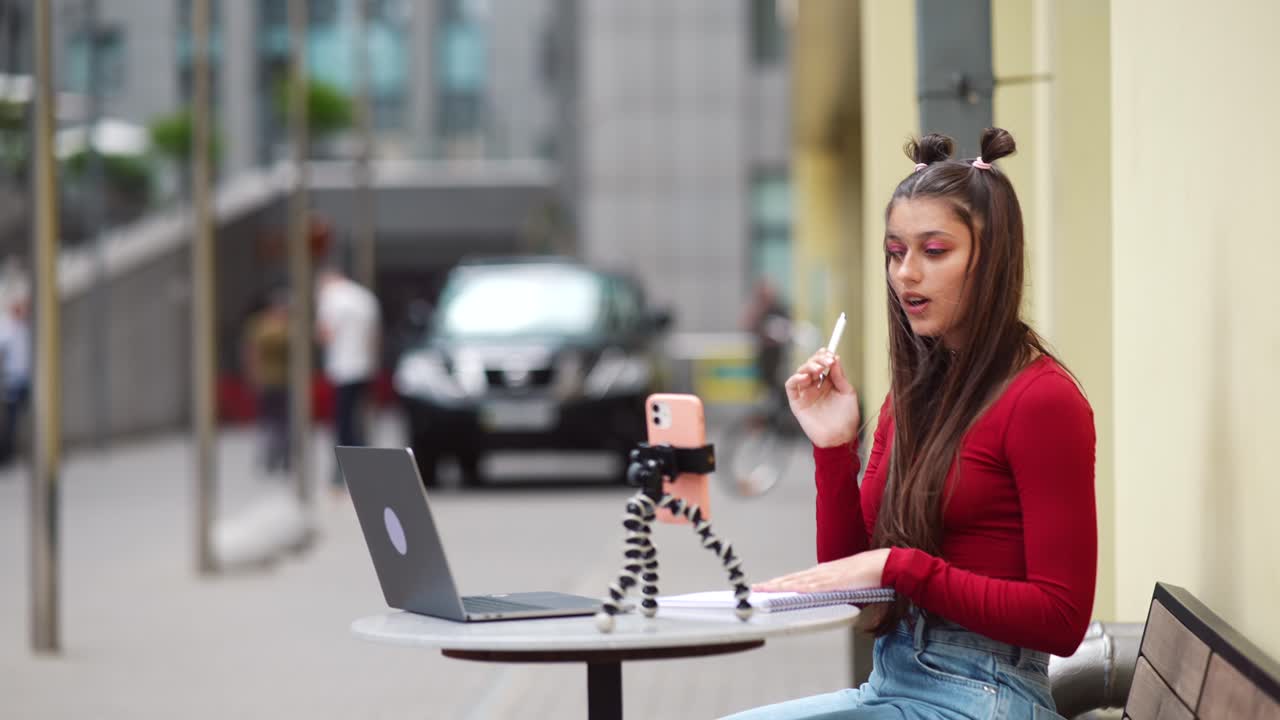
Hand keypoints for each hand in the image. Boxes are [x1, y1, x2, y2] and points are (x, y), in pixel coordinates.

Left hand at [753, 549, 889, 592]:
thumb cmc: (872, 576)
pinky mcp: (835, 581)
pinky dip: (799, 589)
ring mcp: (827, 576)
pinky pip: (813, 587)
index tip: (765, 587)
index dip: (780, 583)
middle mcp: (822, 572)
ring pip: (797, 581)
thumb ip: (838, 594)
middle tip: (754, 589)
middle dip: (772, 584)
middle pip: (792, 579)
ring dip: (779, 586)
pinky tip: (787, 591)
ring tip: (762, 590)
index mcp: (824, 573)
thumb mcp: (849, 587)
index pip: (797, 579)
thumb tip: (831, 604)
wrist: (887, 565)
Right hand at [785, 349, 860, 447]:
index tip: (829, 352)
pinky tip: (806, 377)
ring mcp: (805, 394)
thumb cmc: (846, 418)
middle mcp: (815, 387)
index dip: (823, 356)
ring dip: (808, 366)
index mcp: (827, 384)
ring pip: (800, 373)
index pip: (821, 365)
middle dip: (817, 359)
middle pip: (810, 366)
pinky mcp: (797, 402)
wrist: (839, 437)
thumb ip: (840, 376)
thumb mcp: (847, 393)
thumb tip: (835, 358)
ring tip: (819, 368)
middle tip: (826, 360)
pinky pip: (791, 386)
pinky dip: (796, 378)